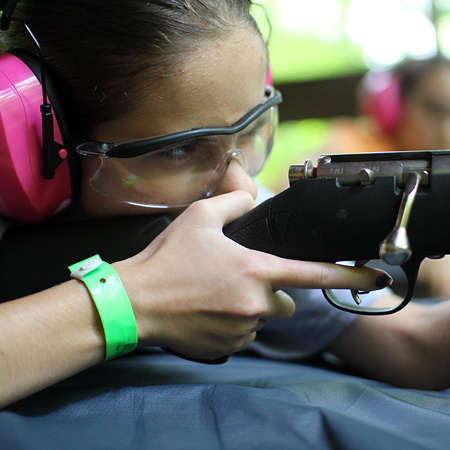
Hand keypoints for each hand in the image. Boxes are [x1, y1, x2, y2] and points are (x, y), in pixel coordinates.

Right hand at [114, 191, 390, 359]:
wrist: (137, 302)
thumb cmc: (168, 259)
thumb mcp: (200, 218)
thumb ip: (234, 203)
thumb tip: (249, 197)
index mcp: (256, 271)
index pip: (314, 275)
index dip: (349, 276)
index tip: (375, 278)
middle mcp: (256, 304)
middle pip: (285, 300)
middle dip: (271, 290)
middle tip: (238, 278)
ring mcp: (243, 329)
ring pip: (262, 316)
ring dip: (249, 306)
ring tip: (214, 293)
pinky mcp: (228, 346)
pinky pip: (243, 333)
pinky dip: (233, 323)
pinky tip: (207, 311)